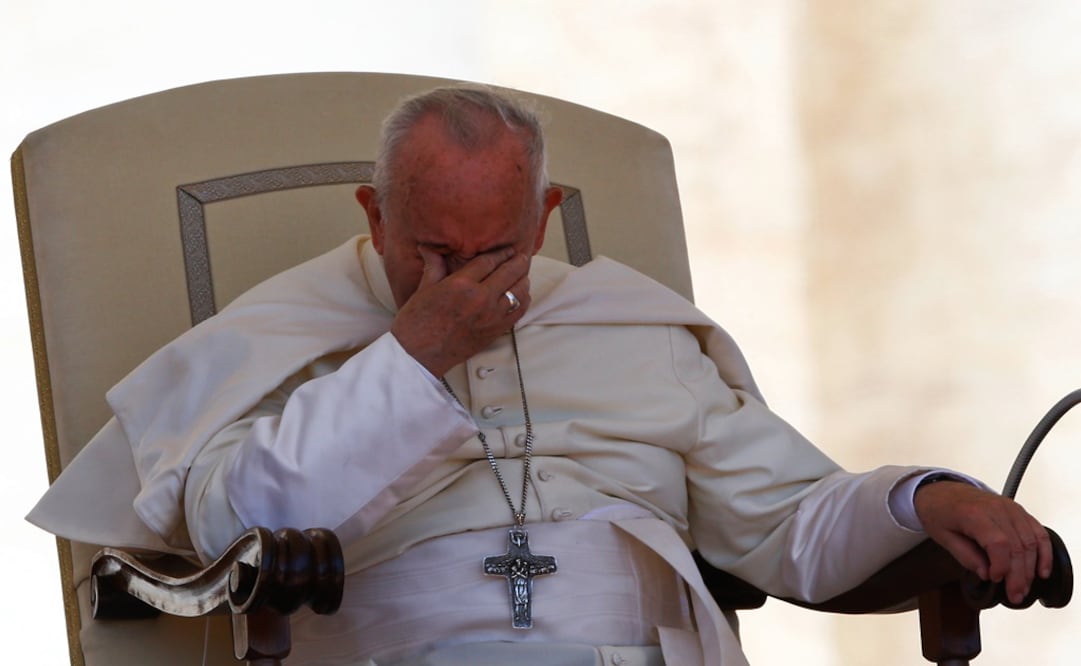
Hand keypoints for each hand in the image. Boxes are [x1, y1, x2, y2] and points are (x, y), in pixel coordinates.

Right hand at [392, 246, 529, 376]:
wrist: (418, 355)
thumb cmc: (416, 323)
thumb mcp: (423, 288)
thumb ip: (434, 266)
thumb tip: (429, 248)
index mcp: (461, 284)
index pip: (489, 260)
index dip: (501, 252)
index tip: (507, 248)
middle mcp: (480, 299)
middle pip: (509, 272)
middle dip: (518, 261)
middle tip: (521, 256)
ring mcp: (490, 316)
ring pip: (519, 291)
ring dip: (523, 280)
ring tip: (522, 275)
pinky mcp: (495, 331)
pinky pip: (519, 312)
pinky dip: (523, 301)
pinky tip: (521, 296)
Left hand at [914, 480, 1051, 603]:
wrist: (943, 492)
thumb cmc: (940, 512)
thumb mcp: (943, 537)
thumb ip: (967, 556)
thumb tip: (987, 575)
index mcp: (974, 513)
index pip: (998, 542)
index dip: (1002, 565)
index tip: (996, 579)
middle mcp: (996, 508)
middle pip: (1018, 545)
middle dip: (1019, 575)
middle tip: (1014, 595)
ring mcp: (1010, 508)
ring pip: (1031, 542)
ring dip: (1031, 569)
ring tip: (1023, 588)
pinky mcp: (1018, 511)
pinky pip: (1038, 532)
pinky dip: (1044, 553)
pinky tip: (1041, 571)